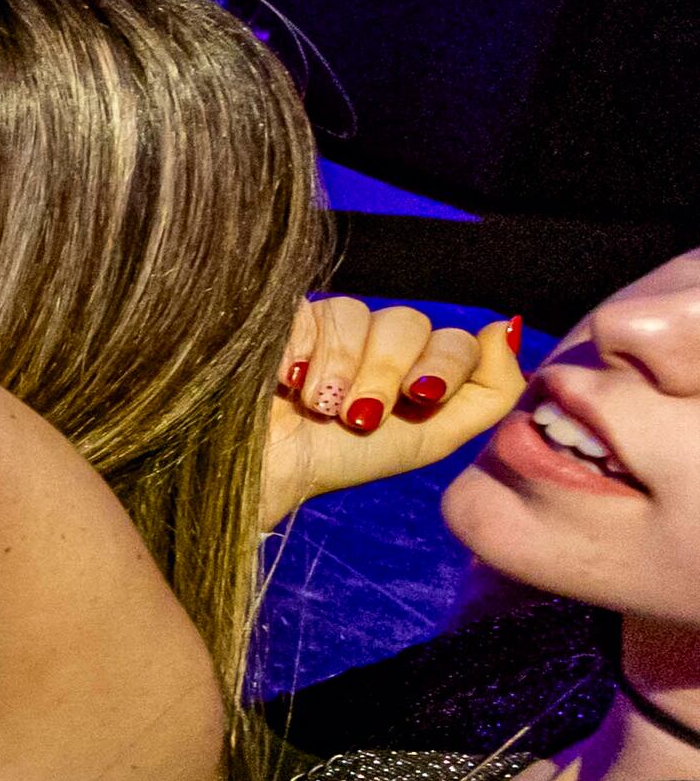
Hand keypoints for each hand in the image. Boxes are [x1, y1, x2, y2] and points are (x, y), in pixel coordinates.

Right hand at [261, 303, 524, 532]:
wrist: (273, 468)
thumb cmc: (348, 458)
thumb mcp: (433, 437)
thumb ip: (487, 391)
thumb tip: (506, 326)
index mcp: (421, 365)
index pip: (456, 340)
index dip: (442, 366)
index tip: (417, 399)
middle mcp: (381, 339)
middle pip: (408, 323)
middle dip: (386, 373)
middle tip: (360, 415)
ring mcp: (333, 325)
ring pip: (356, 313)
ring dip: (341, 369)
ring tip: (319, 406)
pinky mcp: (286, 317)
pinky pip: (310, 312)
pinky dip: (303, 352)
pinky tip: (289, 382)